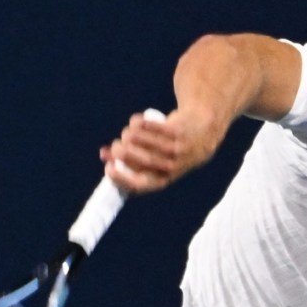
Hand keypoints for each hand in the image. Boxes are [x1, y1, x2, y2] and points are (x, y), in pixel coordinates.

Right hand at [98, 108, 219, 194]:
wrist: (203, 132)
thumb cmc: (170, 149)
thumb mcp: (154, 158)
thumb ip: (131, 158)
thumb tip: (104, 154)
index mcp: (163, 179)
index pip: (139, 185)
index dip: (121, 178)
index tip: (108, 167)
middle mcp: (172, 167)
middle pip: (142, 160)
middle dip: (123, 152)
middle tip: (115, 145)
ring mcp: (177, 149)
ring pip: (147, 142)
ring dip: (131, 136)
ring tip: (127, 133)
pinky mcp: (179, 132)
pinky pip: (155, 127)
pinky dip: (142, 123)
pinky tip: (136, 121)